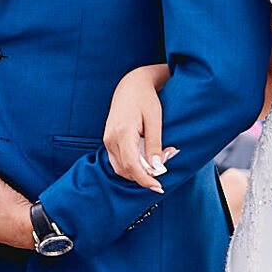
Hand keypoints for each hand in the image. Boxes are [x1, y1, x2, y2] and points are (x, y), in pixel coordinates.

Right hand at [104, 67, 176, 190]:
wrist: (131, 84)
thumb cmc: (145, 98)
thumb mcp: (155, 120)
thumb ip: (154, 145)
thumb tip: (157, 168)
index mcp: (122, 133)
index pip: (132, 166)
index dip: (145, 180)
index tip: (159, 187)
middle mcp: (110, 138)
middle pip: (125, 170)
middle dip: (145, 176)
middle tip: (164, 169)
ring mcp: (107, 139)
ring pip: (120, 168)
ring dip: (138, 172)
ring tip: (156, 164)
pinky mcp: (108, 140)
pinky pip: (117, 161)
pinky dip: (131, 166)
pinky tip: (145, 161)